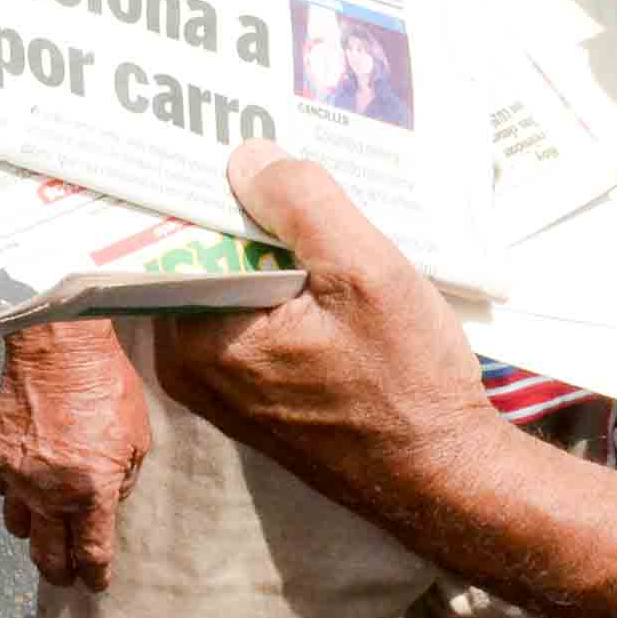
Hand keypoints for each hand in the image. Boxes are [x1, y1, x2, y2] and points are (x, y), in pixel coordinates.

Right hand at [0, 321, 150, 591]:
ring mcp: (15, 475)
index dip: (95, 576)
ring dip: (35, 532)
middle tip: (66, 574)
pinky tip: (27, 477)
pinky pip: (0, 488)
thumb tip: (108, 501)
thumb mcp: (137, 438)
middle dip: (60, 572)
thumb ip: (123, 481)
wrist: (59, 345)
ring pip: (18, 527)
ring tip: (45, 526)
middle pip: (48, 556)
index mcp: (91, 492)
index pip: (91, 554)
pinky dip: (13, 490)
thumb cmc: (107, 386)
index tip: (96, 583)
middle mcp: (49, 493)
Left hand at [149, 143, 507, 542]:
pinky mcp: (254, 395)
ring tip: (305, 200)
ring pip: (230, 286)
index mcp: (197, 340)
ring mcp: (220, 386)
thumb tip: (246, 156)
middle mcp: (190, 368)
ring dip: (266, 247)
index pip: (171, 239)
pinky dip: (281, 286)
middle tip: (275, 159)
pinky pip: (251, 317)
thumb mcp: (365, 273)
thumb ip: (301, 204)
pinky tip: (321, 259)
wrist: (446, 477)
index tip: (220, 141)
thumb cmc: (408, 383)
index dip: (200, 187)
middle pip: (199, 259)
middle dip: (238, 212)